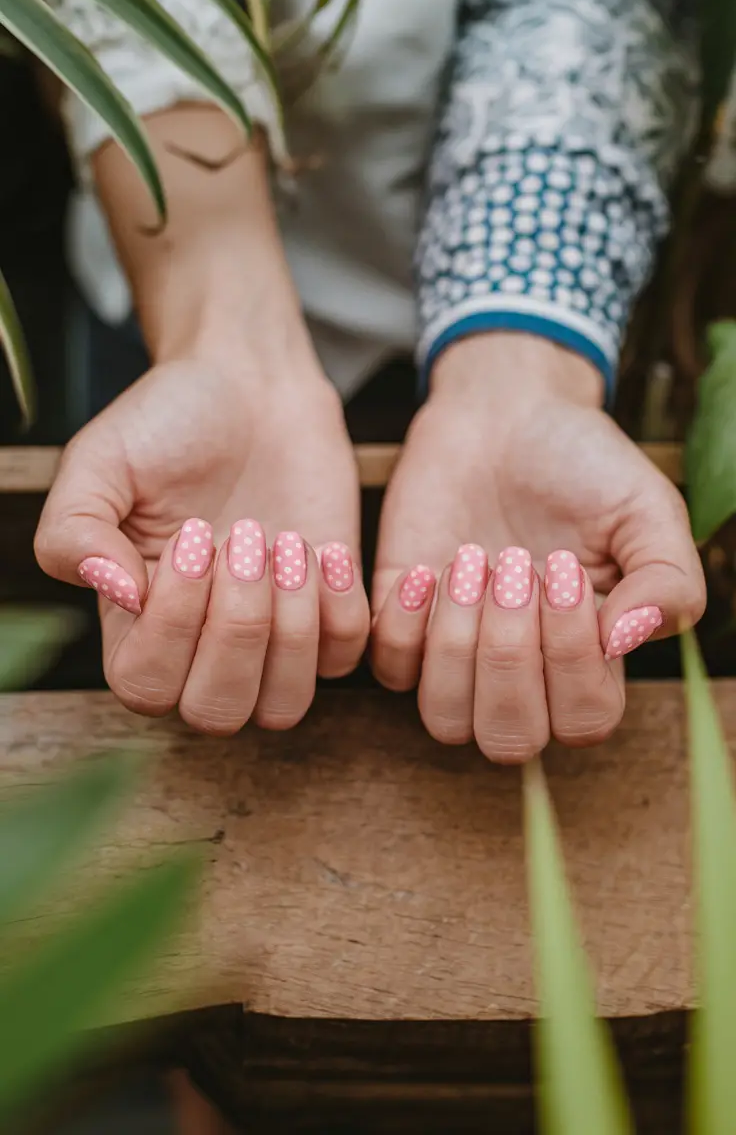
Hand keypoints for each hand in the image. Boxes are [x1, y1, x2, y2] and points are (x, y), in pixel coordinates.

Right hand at [35, 355, 368, 732]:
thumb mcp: (98, 461)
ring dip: (292, 626)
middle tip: (245, 536)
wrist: (251, 383)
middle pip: (217, 712)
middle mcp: (201, 645)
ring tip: (286, 542)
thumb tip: (118, 595)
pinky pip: (345, 660)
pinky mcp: (330, 614)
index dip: (174, 626)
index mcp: (135, 624)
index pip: (147, 687)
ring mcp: (270, 637)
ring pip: (284, 705)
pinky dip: (341, 608)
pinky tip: (324, 546)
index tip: (193, 533)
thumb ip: (73, 533)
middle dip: (238, 628)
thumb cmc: (168, 421)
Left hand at [371, 333, 705, 761]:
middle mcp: (522, 671)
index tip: (563, 567)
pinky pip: (389, 668)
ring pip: (443, 717)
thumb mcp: (648, 510)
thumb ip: (668, 581)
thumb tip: (626, 642)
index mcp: (589, 660)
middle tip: (514, 564)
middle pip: (508, 738)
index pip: (582, 720)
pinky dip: (406, 623)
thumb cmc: (584, 465)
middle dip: (509, 656)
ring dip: (455, 644)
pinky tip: (430, 563)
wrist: (507, 411)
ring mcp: (457, 651)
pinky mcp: (402, 620)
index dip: (571, 660)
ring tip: (472, 560)